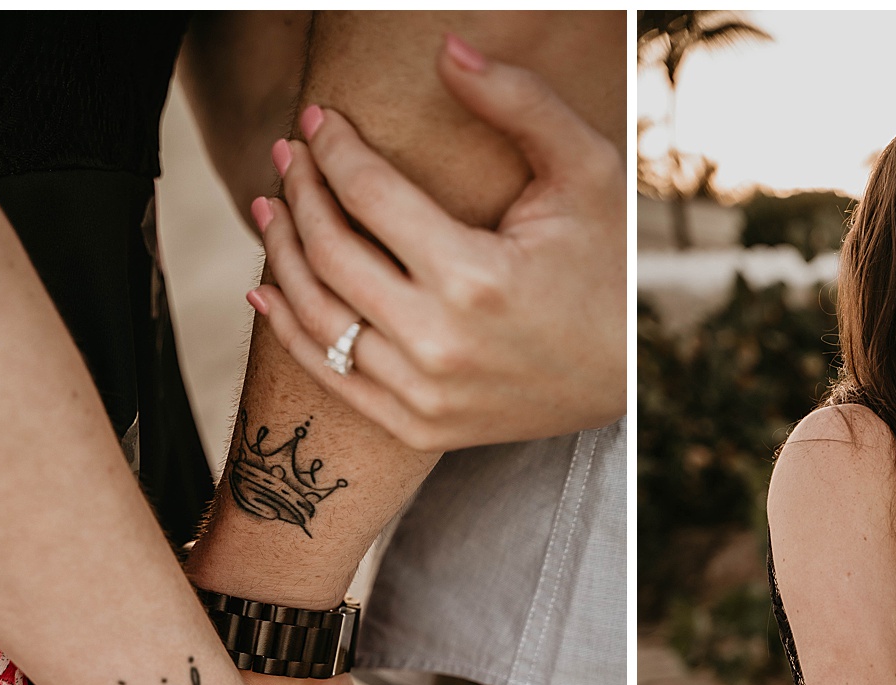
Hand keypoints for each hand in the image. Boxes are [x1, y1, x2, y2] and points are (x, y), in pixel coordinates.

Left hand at [248, 34, 624, 451]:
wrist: (630, 377)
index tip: (319, 119)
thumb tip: (448, 49)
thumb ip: (519, 103)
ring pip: (317, 315)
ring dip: (281, 253)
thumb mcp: (585, 173)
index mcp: (475, 277)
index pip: (368, 194)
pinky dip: (289, 332)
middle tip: (287, 155)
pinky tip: (265, 290)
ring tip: (271, 207)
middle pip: (329, 250)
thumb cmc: (609, 266)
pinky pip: (331, 378)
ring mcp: (425, 394)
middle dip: (298, 190)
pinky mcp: (420, 426)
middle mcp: (439, 342)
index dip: (333, 147)